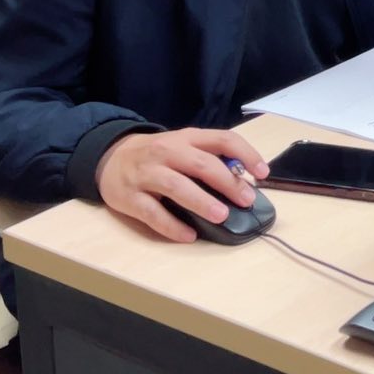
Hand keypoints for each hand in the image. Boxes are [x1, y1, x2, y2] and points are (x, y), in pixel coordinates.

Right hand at [96, 128, 267, 242]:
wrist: (109, 156)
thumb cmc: (157, 155)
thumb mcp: (183, 147)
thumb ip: (208, 158)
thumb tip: (242, 180)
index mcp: (187, 138)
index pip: (222, 139)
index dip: (246, 154)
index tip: (263, 173)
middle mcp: (167, 152)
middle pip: (201, 164)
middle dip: (227, 182)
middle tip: (245, 199)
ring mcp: (146, 174)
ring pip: (176, 186)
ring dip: (201, 202)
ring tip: (221, 216)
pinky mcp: (129, 197)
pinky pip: (152, 213)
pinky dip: (172, 226)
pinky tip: (189, 236)